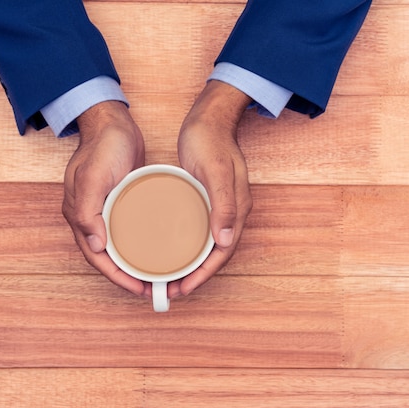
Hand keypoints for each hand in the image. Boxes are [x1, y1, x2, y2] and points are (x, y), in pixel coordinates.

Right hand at [62, 101, 149, 296]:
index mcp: (80, 215)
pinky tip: (155, 247)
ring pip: (118, 245)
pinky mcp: (121, 200)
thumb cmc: (102, 147)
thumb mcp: (92, 178)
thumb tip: (95, 246)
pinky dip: (139, 243)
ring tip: (154, 273)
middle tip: (150, 287)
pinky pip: (128, 229)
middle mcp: (91, 216)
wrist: (113, 122)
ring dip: (133, 261)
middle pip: (107, 256)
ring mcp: (106, 208)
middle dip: (126, 275)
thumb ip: (87, 212)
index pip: (97, 257)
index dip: (116, 276)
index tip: (137, 288)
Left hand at [173, 80, 253, 296]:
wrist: (210, 117)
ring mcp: (221, 206)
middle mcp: (232, 212)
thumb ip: (223, 204)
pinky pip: (201, 230)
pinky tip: (173, 248)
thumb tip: (224, 240)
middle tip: (172, 290)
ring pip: (208, 245)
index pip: (222, 252)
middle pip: (216, 254)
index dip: (204, 274)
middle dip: (197, 275)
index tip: (184, 289)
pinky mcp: (209, 199)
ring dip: (192, 263)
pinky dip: (189, 245)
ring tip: (171, 276)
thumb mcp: (215, 171)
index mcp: (237, 209)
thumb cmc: (210, 140)